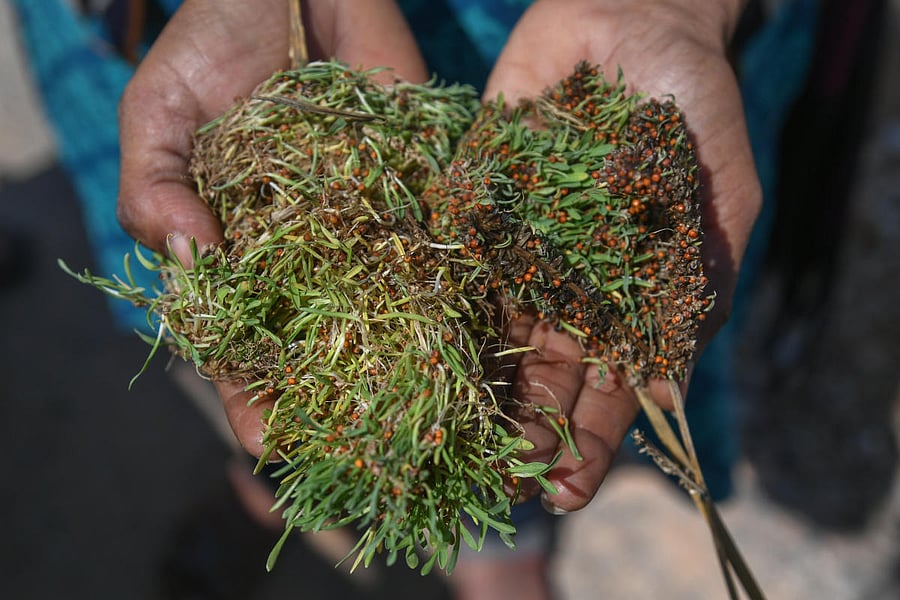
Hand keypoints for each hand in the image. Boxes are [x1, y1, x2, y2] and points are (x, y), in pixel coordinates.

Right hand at [117, 0, 426, 454]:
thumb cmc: (211, 44)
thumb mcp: (160, 114)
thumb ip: (158, 187)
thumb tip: (193, 261)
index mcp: (239, 250)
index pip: (243, 340)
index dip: (254, 394)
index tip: (271, 444)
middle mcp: (306, 253)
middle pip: (322, 344)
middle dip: (341, 402)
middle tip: (368, 461)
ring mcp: (365, 228)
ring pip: (387, 313)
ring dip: (407, 371)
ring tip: (433, 428)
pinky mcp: (418, 192)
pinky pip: (438, 250)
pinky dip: (456, 298)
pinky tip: (476, 350)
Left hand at [485, 0, 759, 511]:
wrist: (633, 22)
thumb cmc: (693, 109)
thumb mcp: (721, 199)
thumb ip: (699, 285)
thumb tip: (664, 379)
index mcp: (625, 295)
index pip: (606, 383)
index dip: (590, 439)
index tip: (567, 492)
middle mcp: (565, 283)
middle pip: (540, 371)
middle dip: (525, 429)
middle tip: (502, 484)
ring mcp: (514, 246)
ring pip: (490, 331)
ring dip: (476, 388)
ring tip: (453, 442)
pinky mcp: (474, 203)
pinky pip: (451, 260)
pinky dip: (435, 307)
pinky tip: (417, 352)